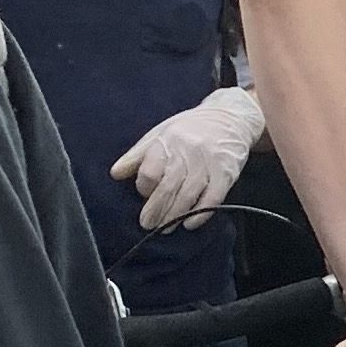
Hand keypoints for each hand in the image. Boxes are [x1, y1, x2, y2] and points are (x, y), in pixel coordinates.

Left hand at [113, 83, 263, 231]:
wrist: (231, 117)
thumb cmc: (190, 128)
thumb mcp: (160, 133)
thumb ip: (138, 155)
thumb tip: (115, 174)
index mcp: (168, 141)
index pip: (150, 171)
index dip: (144, 187)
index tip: (143, 195)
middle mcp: (188, 152)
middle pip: (167, 187)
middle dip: (155, 210)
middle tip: (147, 224)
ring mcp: (208, 164)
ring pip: (188, 195)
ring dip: (174, 216)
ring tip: (165, 229)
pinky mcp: (226, 174)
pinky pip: (212, 199)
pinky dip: (200, 214)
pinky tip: (189, 224)